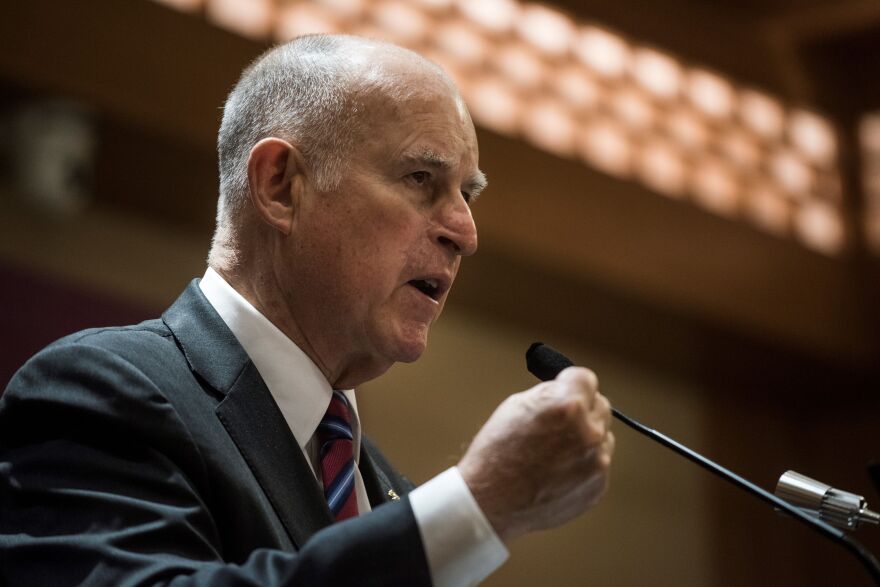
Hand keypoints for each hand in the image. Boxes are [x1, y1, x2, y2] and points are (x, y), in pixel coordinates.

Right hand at [457, 366, 613, 542]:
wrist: (491, 502)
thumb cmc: (496, 453)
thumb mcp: (516, 406)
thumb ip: (550, 395)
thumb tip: (566, 389)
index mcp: (568, 407)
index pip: (587, 378)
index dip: (570, 383)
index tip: (564, 389)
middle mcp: (589, 432)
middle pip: (600, 405)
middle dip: (582, 409)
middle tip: (558, 421)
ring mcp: (597, 462)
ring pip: (602, 436)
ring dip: (585, 437)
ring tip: (553, 451)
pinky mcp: (598, 485)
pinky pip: (597, 463)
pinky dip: (583, 463)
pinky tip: (556, 470)